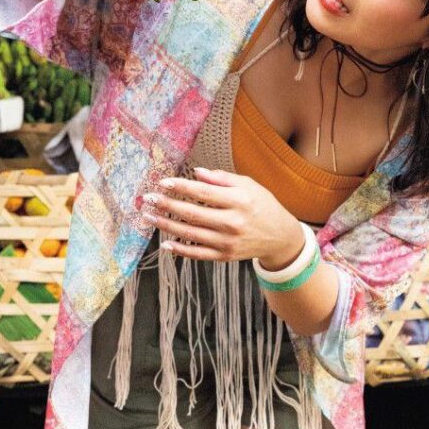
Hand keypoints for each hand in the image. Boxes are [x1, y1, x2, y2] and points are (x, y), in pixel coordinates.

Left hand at [139, 168, 304, 264]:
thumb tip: (196, 173)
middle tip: (148, 198)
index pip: (203, 193)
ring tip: (149, 217)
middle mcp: (232, 222)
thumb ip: (222, 179)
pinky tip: (165, 243)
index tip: (162, 182)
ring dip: (166, 225)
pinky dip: (180, 250)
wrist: (280, 236)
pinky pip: (198, 254)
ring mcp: (227, 242)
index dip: (181, 187)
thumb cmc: (262, 205)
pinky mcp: (225, 256)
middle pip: (192, 213)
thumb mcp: (249, 185)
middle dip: (167, 205)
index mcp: (239, 200)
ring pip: (190, 234)